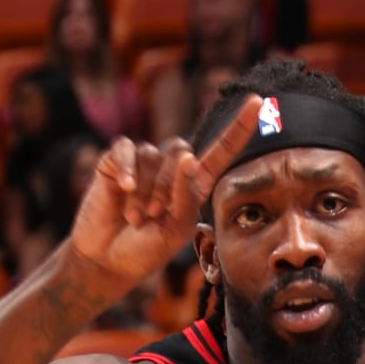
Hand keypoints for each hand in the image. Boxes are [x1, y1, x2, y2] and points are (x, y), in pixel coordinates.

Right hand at [71, 99, 262, 286]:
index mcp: (192, 185)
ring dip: (146, 190)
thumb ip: (186, 197)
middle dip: (168, 187)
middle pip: (180, 152)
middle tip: (154, 214)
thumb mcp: (175, 230)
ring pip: (152, 155)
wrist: (107, 260)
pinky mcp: (116, 160)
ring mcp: (143, 162)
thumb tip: (188, 157)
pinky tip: (125, 189)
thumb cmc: (145, 249)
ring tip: (135, 217)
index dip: (238, 129)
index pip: (219, 152)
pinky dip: (127, 169)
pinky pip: (127, 149)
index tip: (257, 103)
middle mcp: (170, 168)